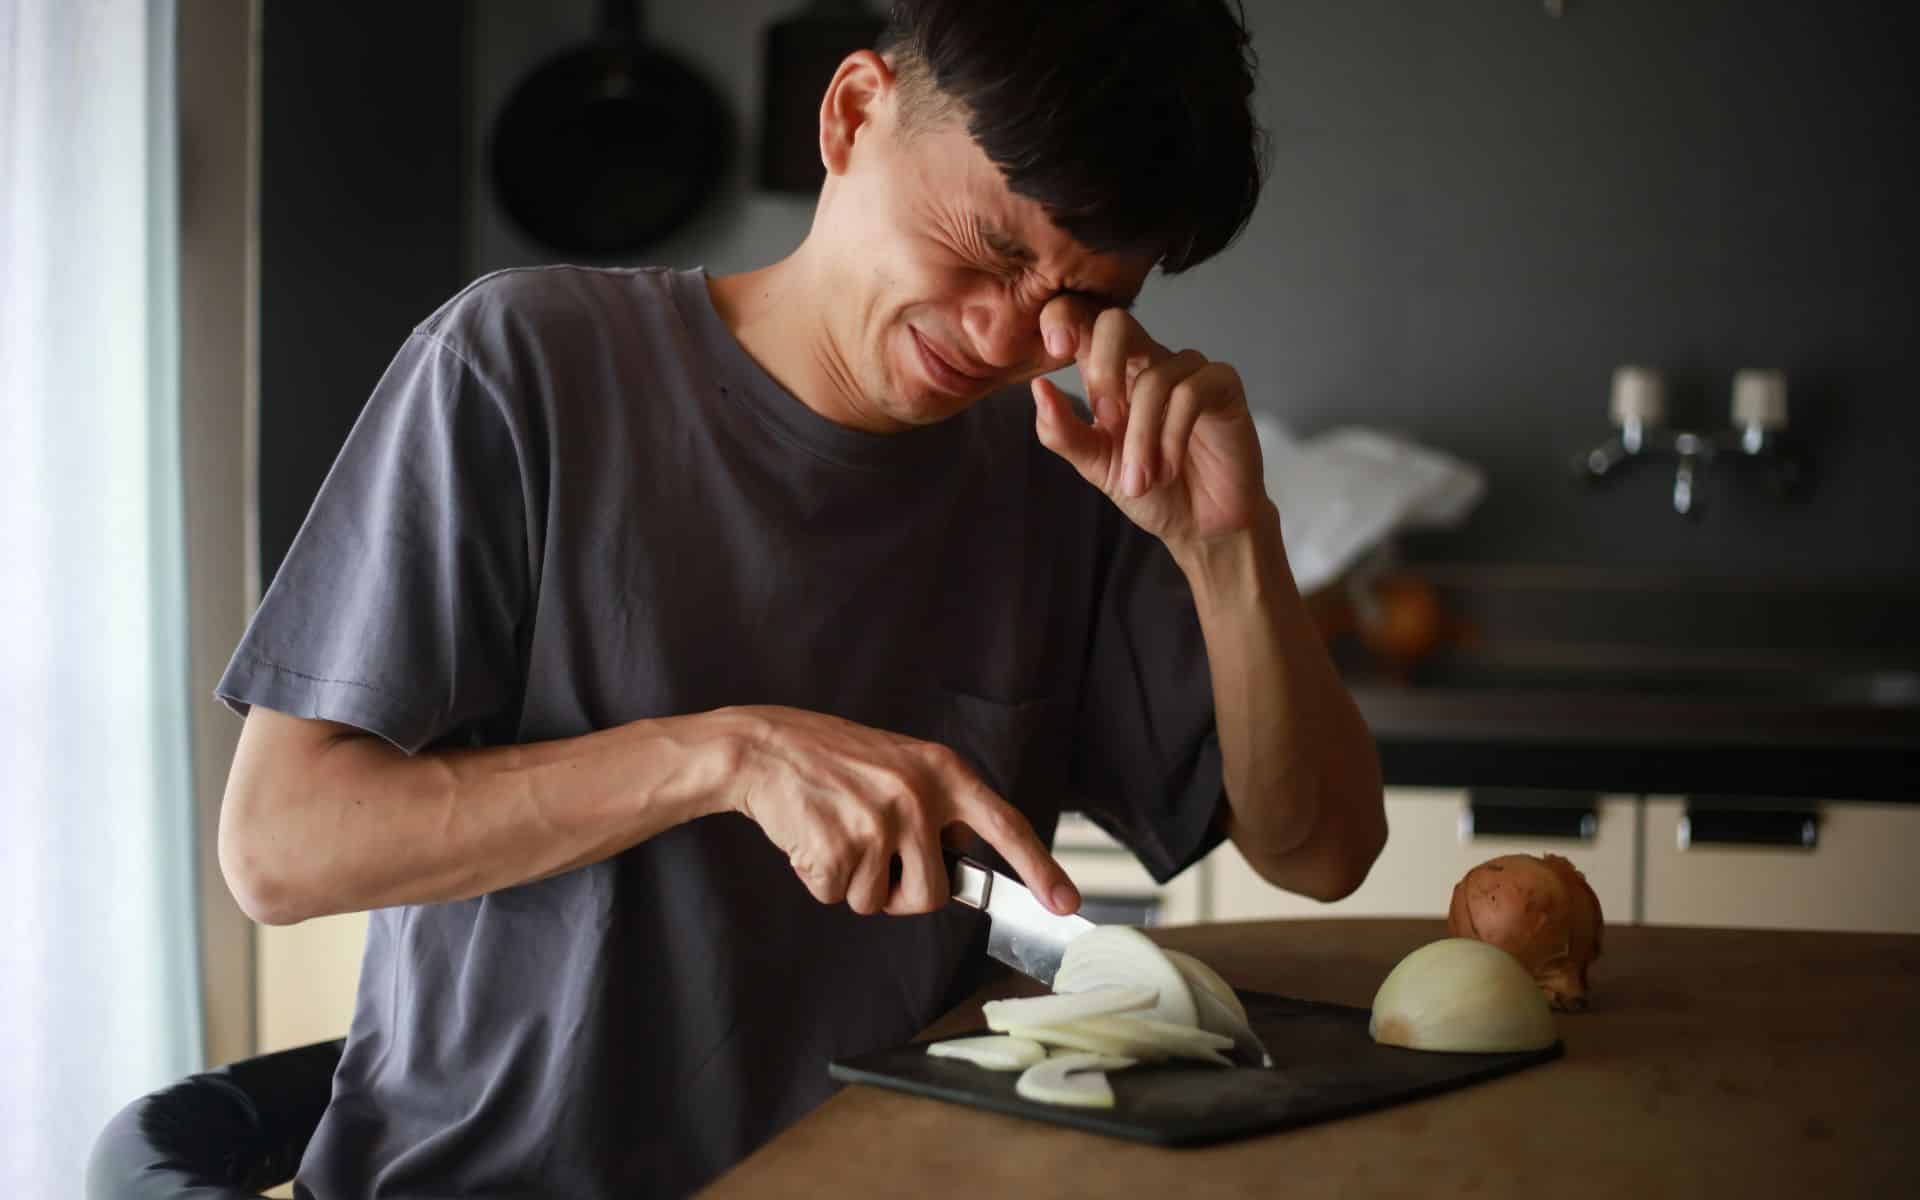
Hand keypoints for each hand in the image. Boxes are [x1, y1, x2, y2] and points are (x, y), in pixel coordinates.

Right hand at [722, 706, 1079, 917]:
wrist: (765, 747)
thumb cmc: (831, 760)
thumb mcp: (899, 766)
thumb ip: (936, 807)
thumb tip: (961, 864)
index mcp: (942, 772)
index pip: (1005, 825)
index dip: (1040, 868)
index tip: (1066, 902)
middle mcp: (919, 797)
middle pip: (930, 894)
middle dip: (898, 894)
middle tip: (869, 859)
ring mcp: (879, 822)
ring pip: (878, 902)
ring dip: (852, 885)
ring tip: (834, 834)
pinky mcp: (839, 846)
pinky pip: (836, 896)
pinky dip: (818, 879)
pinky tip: (809, 838)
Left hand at [1030, 298, 1266, 550]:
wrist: (1199, 526)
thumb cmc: (1150, 490)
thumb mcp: (1094, 464)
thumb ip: (1062, 431)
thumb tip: (1039, 388)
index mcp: (1111, 372)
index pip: (1082, 322)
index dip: (1063, 318)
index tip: (1055, 348)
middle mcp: (1149, 361)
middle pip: (1116, 323)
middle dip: (1103, 370)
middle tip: (1104, 421)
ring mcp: (1187, 369)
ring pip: (1153, 380)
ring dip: (1141, 440)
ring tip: (1140, 482)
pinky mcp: (1222, 385)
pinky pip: (1190, 393)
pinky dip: (1172, 438)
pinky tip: (1168, 469)